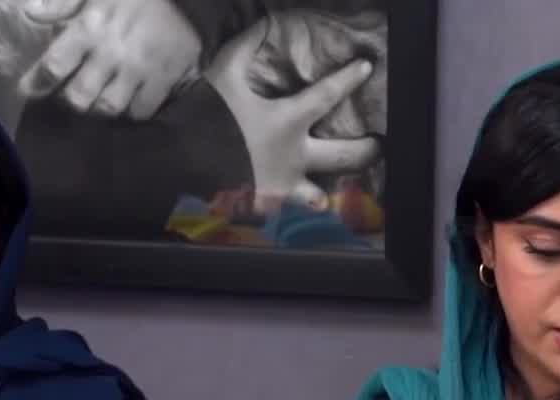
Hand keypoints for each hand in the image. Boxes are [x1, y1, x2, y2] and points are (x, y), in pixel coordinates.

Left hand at [18, 0, 202, 119]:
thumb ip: (62, 3)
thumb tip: (29, 13)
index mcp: (89, 27)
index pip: (54, 64)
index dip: (36, 82)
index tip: (28, 90)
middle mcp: (110, 53)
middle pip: (78, 97)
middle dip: (70, 101)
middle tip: (71, 96)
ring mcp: (138, 70)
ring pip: (107, 108)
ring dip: (99, 107)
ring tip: (99, 100)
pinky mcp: (163, 80)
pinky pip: (140, 111)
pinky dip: (131, 111)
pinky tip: (129, 100)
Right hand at [203, 19, 380, 208]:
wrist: (181, 164)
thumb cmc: (206, 117)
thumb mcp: (223, 74)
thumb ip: (244, 48)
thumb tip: (262, 24)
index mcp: (287, 122)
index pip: (327, 96)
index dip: (349, 79)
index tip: (367, 68)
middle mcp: (294, 158)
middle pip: (343, 157)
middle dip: (366, 151)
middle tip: (378, 146)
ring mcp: (282, 187)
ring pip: (320, 197)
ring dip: (331, 193)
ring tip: (341, 194)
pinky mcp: (265, 208)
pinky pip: (286, 213)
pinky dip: (292, 213)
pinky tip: (298, 214)